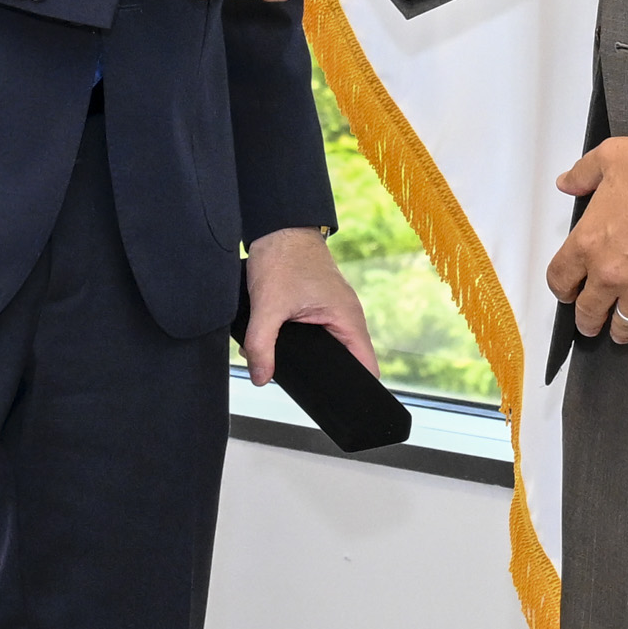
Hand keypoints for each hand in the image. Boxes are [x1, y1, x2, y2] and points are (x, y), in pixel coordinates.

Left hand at [239, 226, 378, 385]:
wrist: (278, 225)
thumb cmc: (284, 255)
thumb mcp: (268, 305)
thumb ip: (261, 344)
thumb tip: (261, 377)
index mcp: (347, 318)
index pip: (366, 366)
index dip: (357, 389)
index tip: (339, 403)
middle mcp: (345, 316)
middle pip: (345, 360)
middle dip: (323, 375)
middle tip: (303, 387)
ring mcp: (333, 310)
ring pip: (327, 347)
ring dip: (307, 356)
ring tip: (285, 364)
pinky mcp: (318, 306)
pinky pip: (315, 332)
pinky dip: (298, 341)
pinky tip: (277, 345)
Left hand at [547, 137, 627, 342]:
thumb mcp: (611, 158)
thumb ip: (583, 173)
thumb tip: (567, 182)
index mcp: (589, 242)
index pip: (560, 279)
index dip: (561, 288)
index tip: (567, 291)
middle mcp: (611, 273)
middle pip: (588, 311)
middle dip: (587, 320)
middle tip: (590, 323)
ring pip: (625, 325)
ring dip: (621, 329)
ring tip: (621, 331)